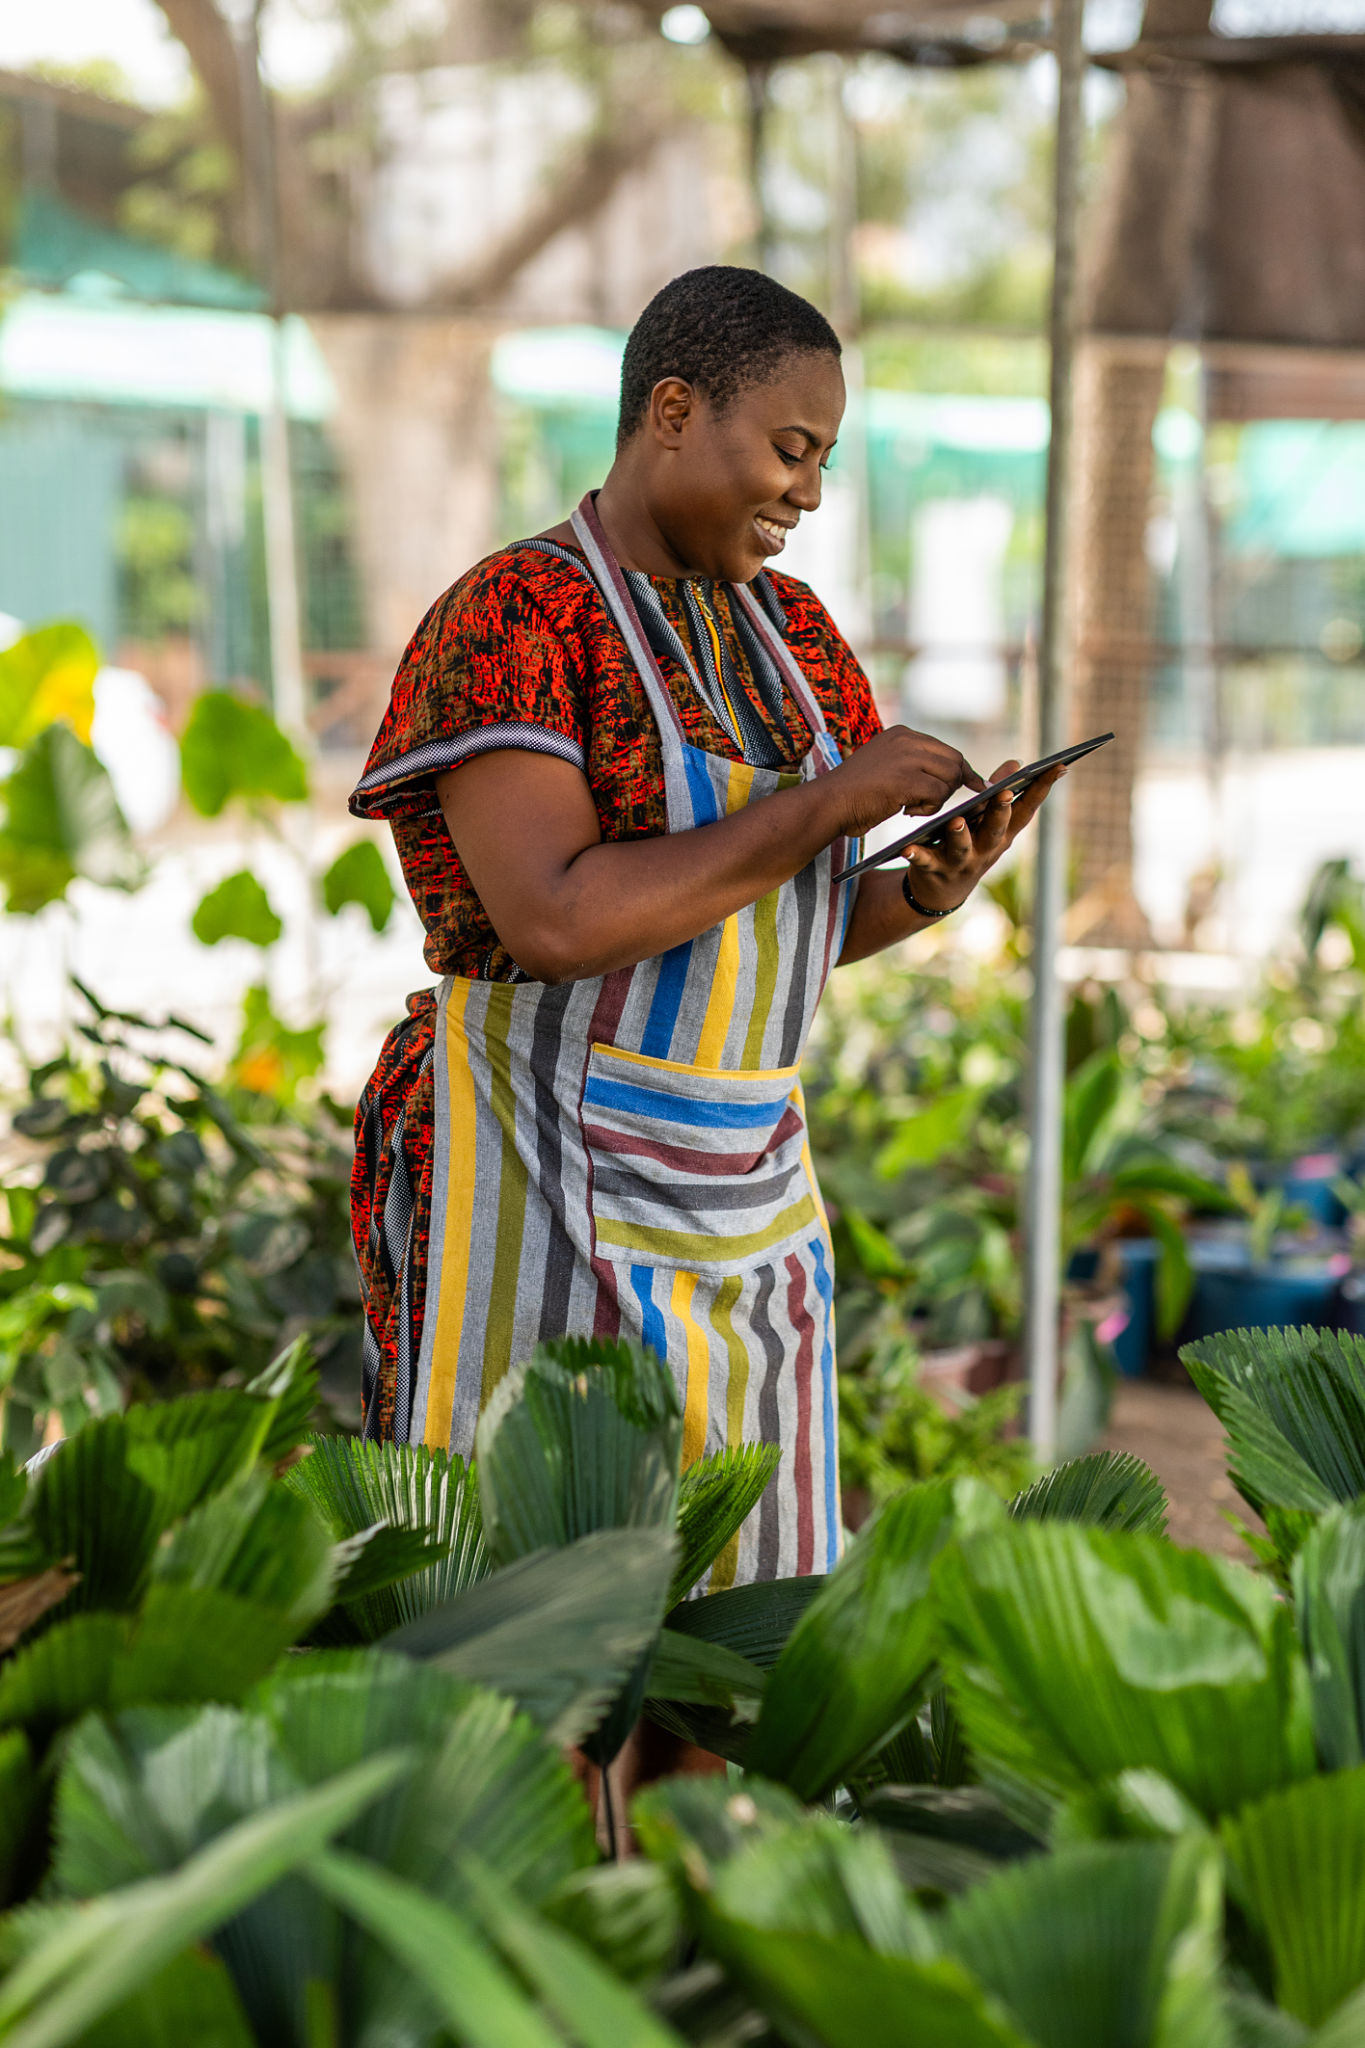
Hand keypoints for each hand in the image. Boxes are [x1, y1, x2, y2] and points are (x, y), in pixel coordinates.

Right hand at [827, 725, 983, 837]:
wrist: (828, 803)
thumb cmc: (854, 794)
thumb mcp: (886, 766)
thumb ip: (913, 764)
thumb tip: (952, 773)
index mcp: (901, 733)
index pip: (945, 749)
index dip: (961, 770)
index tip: (976, 785)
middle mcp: (906, 739)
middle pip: (954, 761)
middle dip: (951, 786)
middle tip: (930, 803)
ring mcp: (907, 757)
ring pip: (950, 777)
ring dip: (938, 798)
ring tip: (912, 807)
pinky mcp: (907, 778)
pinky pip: (938, 794)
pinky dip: (929, 808)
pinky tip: (907, 811)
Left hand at [901, 759, 1065, 913]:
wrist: (942, 890)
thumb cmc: (971, 845)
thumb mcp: (989, 822)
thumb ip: (1000, 794)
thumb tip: (1016, 763)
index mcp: (1003, 833)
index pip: (1027, 808)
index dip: (1043, 788)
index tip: (1059, 765)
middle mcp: (986, 848)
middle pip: (996, 829)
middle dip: (1001, 812)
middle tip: (1004, 793)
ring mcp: (961, 861)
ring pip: (962, 848)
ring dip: (961, 835)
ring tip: (956, 821)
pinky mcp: (934, 870)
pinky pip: (925, 862)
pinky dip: (917, 855)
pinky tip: (908, 847)